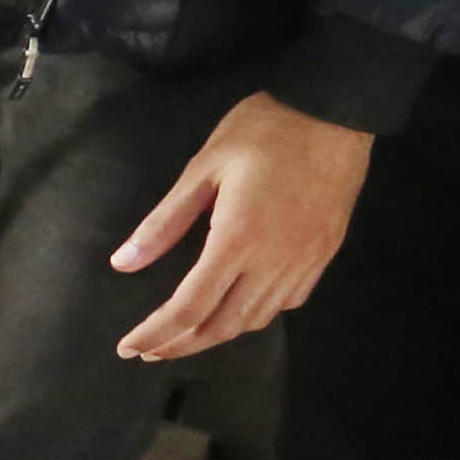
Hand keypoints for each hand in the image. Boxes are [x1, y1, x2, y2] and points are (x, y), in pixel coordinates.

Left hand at [106, 90, 369, 364]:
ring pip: (256, 319)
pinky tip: (239, 307)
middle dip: (182, 345)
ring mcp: (304, 262)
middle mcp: (272, 262)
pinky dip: (256, 315)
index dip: (156, 333)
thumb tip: (123, 264)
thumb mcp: (203, 168)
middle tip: (151, 350)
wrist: (335, 109)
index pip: (189, 307)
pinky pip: (287, 302)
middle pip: (222, 326)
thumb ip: (164, 222)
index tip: (129, 347)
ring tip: (187, 334)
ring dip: (218, 334)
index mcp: (236, 240)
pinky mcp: (324, 255)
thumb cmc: (263, 130)